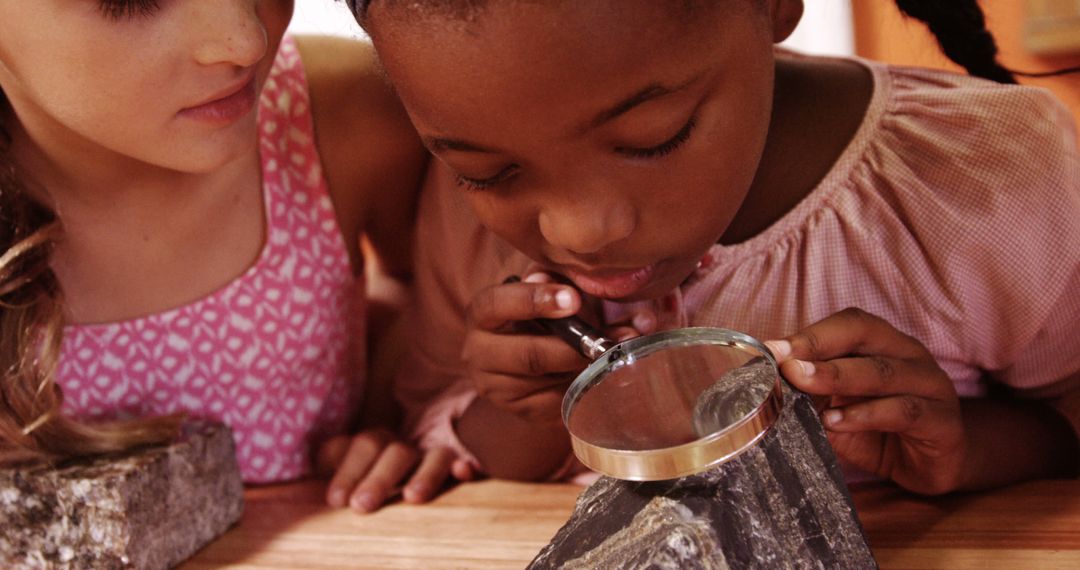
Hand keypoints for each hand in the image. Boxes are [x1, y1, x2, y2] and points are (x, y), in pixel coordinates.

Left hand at [315, 429, 470, 512]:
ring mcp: (439, 454)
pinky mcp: (464, 464)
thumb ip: (333, 462)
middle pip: (397, 453)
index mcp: (379, 443)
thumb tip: (316, 463)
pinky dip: (467, 465)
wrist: (418, 457)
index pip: (366, 446)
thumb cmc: (370, 476)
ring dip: (425, 475)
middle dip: (379, 478)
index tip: (336, 501)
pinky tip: (466, 471)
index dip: (349, 470)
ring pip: (435, 457)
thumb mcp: (348, 469)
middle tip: (362, 506)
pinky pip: (468, 461)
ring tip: (413, 498)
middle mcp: (410, 446)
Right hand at [461, 272, 655, 422]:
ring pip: (546, 382)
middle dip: (572, 348)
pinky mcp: (521, 410)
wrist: (528, 358)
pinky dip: (582, 387)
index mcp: (482, 315)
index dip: (533, 300)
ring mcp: (497, 388)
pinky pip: (557, 402)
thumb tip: (573, 293)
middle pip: (528, 356)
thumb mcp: (544, 290)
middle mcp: (479, 354)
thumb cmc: (540, 315)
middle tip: (609, 340)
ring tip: (612, 354)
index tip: (573, 299)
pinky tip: (598, 375)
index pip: (496, 305)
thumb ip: (555, 282)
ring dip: (584, 368)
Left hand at [765, 308, 965, 494]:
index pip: (849, 324)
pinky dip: (867, 415)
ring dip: (838, 377)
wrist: (933, 466)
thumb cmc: (879, 429)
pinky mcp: (942, 421)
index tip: (771, 349)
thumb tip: (763, 389)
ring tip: (802, 387)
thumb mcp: (838, 410)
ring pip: (883, 372)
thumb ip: (809, 396)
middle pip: (865, 336)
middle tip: (785, 365)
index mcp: (884, 343)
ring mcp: (931, 385)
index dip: (811, 334)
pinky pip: (904, 410)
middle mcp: (909, 355)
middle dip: (819, 348)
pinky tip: (836, 422)